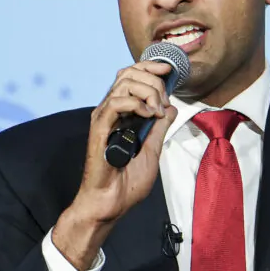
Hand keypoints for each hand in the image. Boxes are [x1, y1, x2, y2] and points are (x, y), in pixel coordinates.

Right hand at [52, 61, 177, 268]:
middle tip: (164, 101)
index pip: (132, 76)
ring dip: (147, 91)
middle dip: (153, 80)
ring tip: (157, 111)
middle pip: (128, 74)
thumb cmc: (127, 183)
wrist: (111, 203)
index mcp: (122, 114)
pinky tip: (148, 115)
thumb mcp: (152, 150)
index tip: (169, 70)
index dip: (150, 67)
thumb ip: (159, 128)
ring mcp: (104, 119)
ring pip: (123, 83)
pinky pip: (115, 103)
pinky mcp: (99, 129)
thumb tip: (170, 108)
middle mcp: (110, 112)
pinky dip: (135, 103)